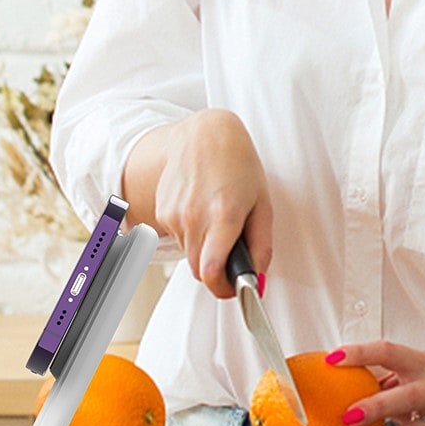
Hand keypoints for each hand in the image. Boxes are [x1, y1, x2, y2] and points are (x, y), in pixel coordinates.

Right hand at [151, 109, 271, 297]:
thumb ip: (261, 246)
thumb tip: (259, 280)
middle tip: (230, 257)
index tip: (232, 289)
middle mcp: (194, 217)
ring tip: (215, 219)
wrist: (202, 136)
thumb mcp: (262, 204)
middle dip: (215, 271)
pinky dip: (189, 233)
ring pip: (188, 253)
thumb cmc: (238, 166)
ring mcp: (174, 214)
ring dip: (202, 248)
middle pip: (199, 270)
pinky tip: (199, 208)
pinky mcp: (162, 212)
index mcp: (224, 215)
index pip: (211, 272)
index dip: (222, 288)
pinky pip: (177, 237)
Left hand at [329, 341, 424, 425]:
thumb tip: (318, 374)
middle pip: (408, 397)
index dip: (359, 354)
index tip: (330, 359)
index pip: (388, 352)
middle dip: (377, 407)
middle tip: (346, 415)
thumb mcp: (403, 370)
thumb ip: (369, 373)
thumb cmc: (422, 385)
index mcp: (419, 364)